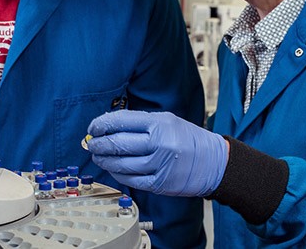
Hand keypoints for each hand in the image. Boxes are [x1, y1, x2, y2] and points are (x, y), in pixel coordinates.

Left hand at [87, 110, 227, 196]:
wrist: (213, 162)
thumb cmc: (187, 139)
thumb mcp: (167, 121)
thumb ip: (139, 123)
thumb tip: (108, 128)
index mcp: (159, 123)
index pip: (121, 121)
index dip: (102, 124)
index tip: (93, 128)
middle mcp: (159, 143)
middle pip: (118, 143)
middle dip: (99, 144)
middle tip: (91, 144)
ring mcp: (159, 165)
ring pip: (121, 164)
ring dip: (104, 160)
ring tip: (98, 156)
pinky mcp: (159, 183)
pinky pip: (131, 180)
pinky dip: (118, 174)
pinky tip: (113, 169)